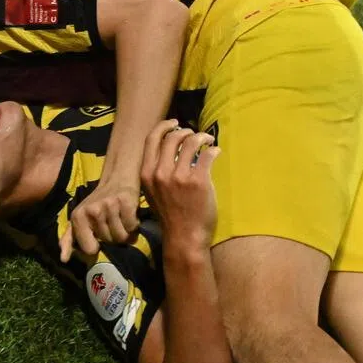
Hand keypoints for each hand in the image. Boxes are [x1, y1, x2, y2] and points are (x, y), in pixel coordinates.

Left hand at [58, 177, 139, 261]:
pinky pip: (133, 227)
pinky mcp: (126, 201)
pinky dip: (134, 225)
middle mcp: (92, 211)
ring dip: (126, 232)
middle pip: (109, 243)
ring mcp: (109, 205)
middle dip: (113, 236)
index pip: (89, 249)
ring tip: (121, 219)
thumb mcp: (80, 218)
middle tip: (112, 222)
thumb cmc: (97, 202)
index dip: (97, 247)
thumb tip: (63, 259)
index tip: (99, 237)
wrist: (117, 178)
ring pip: (122, 237)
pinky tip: (129, 215)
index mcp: (78, 217)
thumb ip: (69, 239)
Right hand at [138, 120, 218, 251]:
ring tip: (208, 141)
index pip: (151, 139)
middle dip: (185, 131)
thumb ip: (156, 173)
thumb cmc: (170, 217)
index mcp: (146, 174)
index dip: (163, 126)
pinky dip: (214, 150)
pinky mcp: (198, 181)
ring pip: (191, 142)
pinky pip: (208, 155)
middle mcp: (160, 172)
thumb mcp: (153, 193)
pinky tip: (216, 152)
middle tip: (194, 135)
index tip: (174, 123)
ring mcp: (179, 176)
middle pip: (172, 137)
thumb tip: (168, 152)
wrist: (184, 238)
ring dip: (202, 137)